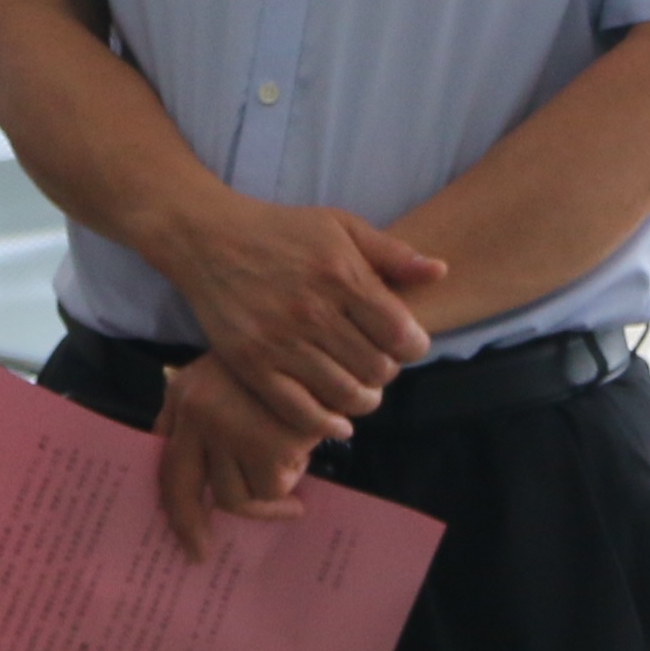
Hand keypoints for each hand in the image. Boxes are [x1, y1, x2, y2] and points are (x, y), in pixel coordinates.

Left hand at [151, 352, 317, 562]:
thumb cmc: (267, 357)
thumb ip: (193, 421)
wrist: (314, 328)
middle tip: (259, 522)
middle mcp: (201, 417)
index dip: (180, 519)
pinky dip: (293, 474)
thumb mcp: (215, 378)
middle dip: (239, 517)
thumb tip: (186, 480)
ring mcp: (234, 432)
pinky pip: (279, 486)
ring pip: (250, 495)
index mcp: (184, 399)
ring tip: (293, 456)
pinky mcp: (272, 443)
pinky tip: (306, 446)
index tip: (194, 550)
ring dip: (274, 487)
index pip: (170, 473)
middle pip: (217, 494)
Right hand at [154, 193, 444, 446]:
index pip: (402, 334)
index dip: (414, 347)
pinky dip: (325, 425)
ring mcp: (280, 340)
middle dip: (387, 372)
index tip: (406, 345)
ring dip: (362, 399)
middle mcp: (313, 311)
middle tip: (378, 365)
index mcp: (341, 275)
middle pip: (377, 369)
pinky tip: (337, 422)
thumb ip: (393, 252)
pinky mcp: (251, 364)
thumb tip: (441, 272)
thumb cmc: (282, 230)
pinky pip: (299, 410)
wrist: (208, 238)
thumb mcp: (340, 225)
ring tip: (360, 390)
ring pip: (344, 394)